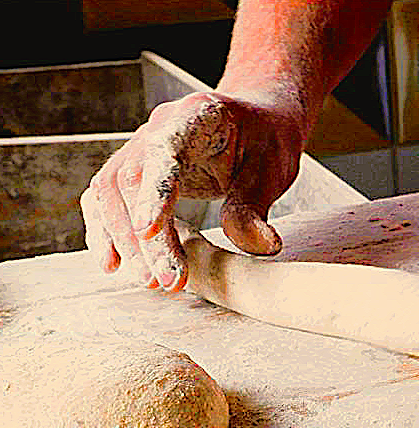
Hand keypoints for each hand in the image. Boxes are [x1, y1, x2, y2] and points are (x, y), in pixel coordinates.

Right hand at [80, 91, 305, 290]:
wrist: (256, 121)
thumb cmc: (265, 140)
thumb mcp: (273, 170)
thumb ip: (255, 207)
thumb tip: (261, 246)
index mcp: (196, 116)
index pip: (165, 152)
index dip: (153, 191)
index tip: (147, 231)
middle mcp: (159, 128)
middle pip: (132, 180)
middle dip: (144, 237)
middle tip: (165, 281)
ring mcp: (141, 147)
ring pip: (111, 192)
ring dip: (125, 241)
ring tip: (151, 281)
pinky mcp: (135, 170)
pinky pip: (107, 199)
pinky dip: (108, 231)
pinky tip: (116, 264)